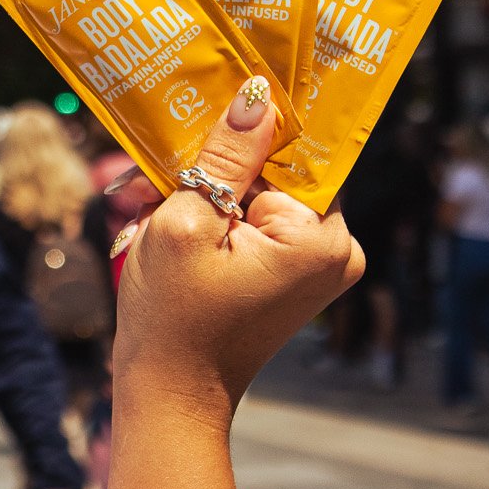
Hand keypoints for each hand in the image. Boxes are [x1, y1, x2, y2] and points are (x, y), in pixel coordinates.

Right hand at [109, 80, 363, 427]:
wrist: (170, 392)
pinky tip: (169, 230)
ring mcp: (319, 265)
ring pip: (257, 194)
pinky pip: (256, 222)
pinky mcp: (296, 275)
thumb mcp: (187, 224)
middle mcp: (337, 249)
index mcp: (321, 238)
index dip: (240, 133)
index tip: (199, 122)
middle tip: (152, 183)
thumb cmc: (173, 317)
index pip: (289, 149)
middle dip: (211, 170)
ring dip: (204, 194)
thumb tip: (258, 96)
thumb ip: (226, 156)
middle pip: (273, 170)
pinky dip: (214, 219)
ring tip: (151, 212)